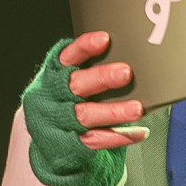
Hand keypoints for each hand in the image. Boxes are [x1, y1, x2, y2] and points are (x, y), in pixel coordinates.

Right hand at [21, 31, 148, 185]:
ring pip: (86, 115)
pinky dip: (119, 136)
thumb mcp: (67, 84)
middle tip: (126, 72)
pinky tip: (138, 132)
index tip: (104, 39)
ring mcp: (59, 123)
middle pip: (77, 85)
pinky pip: (96, 140)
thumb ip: (87, 71)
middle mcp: (51, 98)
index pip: (67, 57)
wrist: (47, 144)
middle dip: (102, 78)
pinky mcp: (69, 145)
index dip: (84, 47)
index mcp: (52, 76)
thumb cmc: (67, 105)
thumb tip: (128, 58)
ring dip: (114, 112)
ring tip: (137, 109)